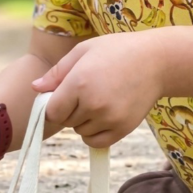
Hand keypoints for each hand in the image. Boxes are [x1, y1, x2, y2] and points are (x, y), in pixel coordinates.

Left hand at [31, 32, 162, 146]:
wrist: (157, 61)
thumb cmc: (117, 51)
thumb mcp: (84, 51)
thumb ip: (57, 72)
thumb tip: (35, 88)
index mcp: (79, 83)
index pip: (52, 112)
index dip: (54, 105)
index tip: (62, 96)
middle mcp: (93, 104)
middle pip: (66, 122)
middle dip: (70, 110)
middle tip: (87, 92)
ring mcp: (109, 118)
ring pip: (81, 132)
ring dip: (84, 121)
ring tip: (99, 100)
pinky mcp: (122, 129)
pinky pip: (96, 142)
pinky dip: (95, 133)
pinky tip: (103, 116)